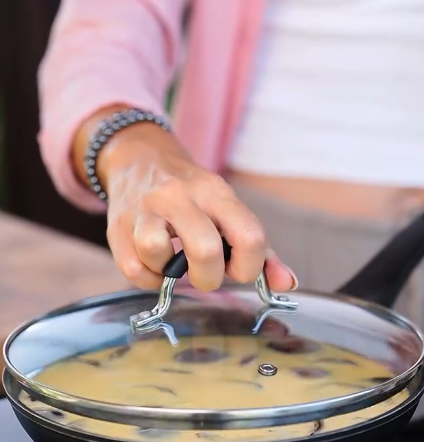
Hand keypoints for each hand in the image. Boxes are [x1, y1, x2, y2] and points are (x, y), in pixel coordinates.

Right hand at [73, 111, 297, 292]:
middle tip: (206, 275)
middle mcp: (180, 195)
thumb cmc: (192, 196)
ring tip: (174, 265)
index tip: (238, 269)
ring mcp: (146, 208)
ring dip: (169, 273)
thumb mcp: (227, 210)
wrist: (139, 158)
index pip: (250, 235)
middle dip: (210, 278)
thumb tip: (287, 283)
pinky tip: (154, 266)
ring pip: (157, 252)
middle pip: (205, 249)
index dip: (250, 267)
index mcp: (216, 192)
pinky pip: (133, 268)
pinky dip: (147, 278)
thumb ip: (260, 249)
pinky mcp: (117, 225)